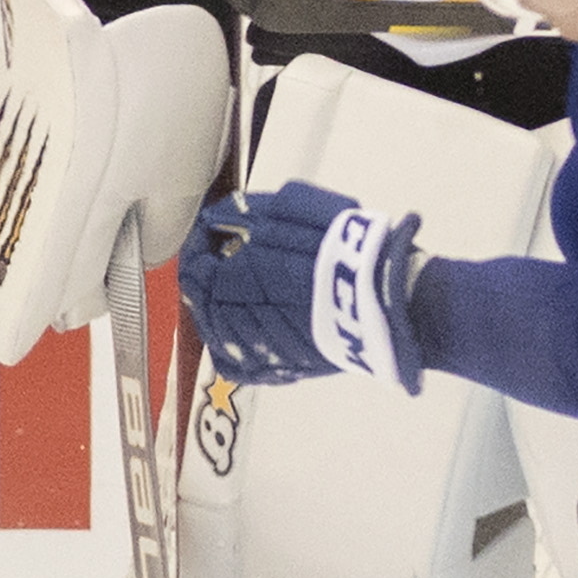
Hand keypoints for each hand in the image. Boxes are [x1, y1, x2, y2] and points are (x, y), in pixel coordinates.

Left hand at [179, 180, 427, 393]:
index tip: (214, 233)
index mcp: (229, 278)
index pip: (194, 264)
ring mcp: (254, 349)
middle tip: (226, 259)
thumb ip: (245, 211)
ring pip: (217, 332)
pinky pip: (239, 364)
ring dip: (219, 310)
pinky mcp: (278, 369)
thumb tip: (214, 217)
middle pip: (202, 300)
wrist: (383, 298)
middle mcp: (231, 319)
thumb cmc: (340, 247)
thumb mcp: (293, 208)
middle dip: (208, 277)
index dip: (200, 246)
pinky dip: (233, 348)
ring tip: (241, 292)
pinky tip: (242, 334)